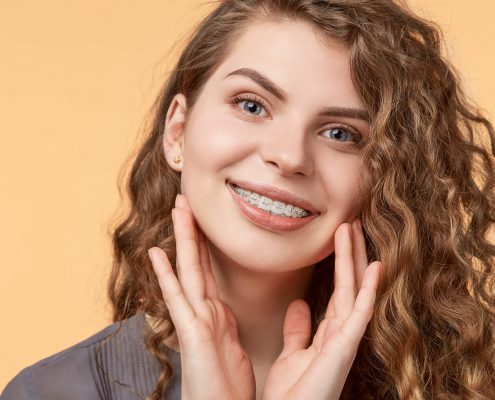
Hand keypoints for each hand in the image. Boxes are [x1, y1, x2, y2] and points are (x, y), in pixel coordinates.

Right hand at [147, 194, 254, 399]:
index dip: (206, 243)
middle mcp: (204, 313)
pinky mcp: (192, 335)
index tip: (205, 220)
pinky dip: (166, 275)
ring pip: (188, 270)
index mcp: (217, 314)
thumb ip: (231, 324)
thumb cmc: (227, 388)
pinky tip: (156, 253)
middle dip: (193, 230)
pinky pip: (178, 299)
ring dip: (183, 238)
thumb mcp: (235, 347)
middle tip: (188, 199)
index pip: (209, 270)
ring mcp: (195, 322)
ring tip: (178, 209)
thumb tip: (230, 310)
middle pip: (197, 262)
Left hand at [261, 220, 380, 399]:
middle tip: (350, 222)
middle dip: (348, 254)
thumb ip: (298, 330)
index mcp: (328, 334)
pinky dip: (367, 289)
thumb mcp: (292, 354)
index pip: (337, 291)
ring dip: (353, 259)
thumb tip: (300, 305)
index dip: (339, 265)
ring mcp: (345, 340)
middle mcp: (341, 334)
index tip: (339, 239)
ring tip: (354, 228)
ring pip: (351, 290)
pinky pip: (359, 313)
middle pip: (346, 284)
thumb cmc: (292, 394)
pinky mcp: (345, 349)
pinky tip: (375, 267)